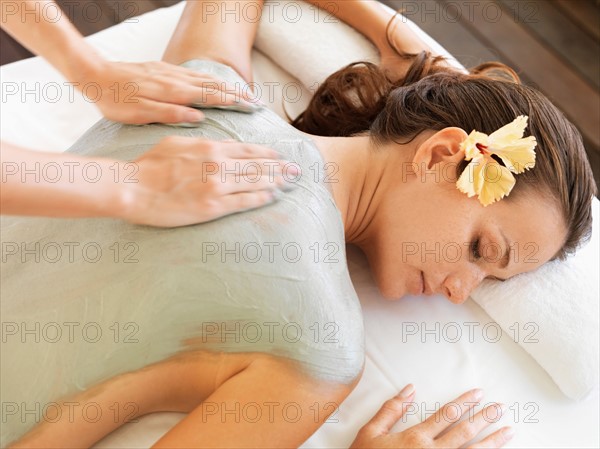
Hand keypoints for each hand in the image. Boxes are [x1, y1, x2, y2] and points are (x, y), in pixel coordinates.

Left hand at [77, 60, 254, 124]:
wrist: (93, 74)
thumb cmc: (114, 100)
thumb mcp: (138, 115)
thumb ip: (170, 115)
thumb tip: (198, 118)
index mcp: (172, 92)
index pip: (211, 96)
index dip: (233, 102)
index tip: (252, 108)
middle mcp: (175, 80)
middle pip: (214, 86)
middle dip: (238, 94)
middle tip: (257, 103)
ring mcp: (170, 73)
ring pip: (206, 78)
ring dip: (227, 86)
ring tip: (244, 94)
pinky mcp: (163, 70)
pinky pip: (194, 74)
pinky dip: (211, 79)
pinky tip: (215, 83)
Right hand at [117, 137, 295, 226]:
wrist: (133, 187)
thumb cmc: (150, 165)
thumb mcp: (177, 144)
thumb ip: (202, 144)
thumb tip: (219, 145)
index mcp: (210, 148)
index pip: (248, 150)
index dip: (268, 154)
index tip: (280, 157)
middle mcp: (219, 165)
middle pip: (258, 166)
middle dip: (280, 168)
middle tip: (297, 171)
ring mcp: (217, 186)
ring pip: (255, 182)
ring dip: (277, 182)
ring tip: (291, 183)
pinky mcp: (212, 207)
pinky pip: (243, 202)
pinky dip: (261, 198)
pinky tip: (272, 197)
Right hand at [350, 385, 513, 448]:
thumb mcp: (371, 432)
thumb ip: (391, 409)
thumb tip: (409, 389)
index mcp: (416, 438)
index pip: (447, 415)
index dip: (465, 402)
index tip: (478, 394)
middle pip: (465, 432)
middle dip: (485, 418)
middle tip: (500, 408)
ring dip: (492, 442)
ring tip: (508, 432)